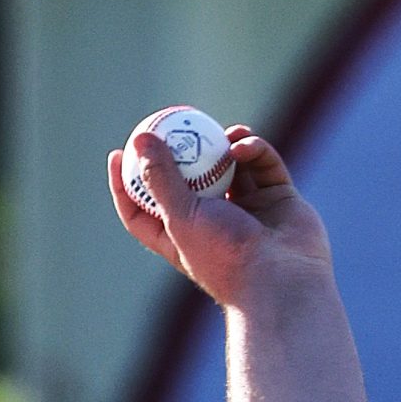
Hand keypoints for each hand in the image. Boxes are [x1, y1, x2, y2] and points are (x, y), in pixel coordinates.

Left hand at [106, 127, 334, 309]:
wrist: (281, 279)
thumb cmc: (225, 256)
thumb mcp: (182, 217)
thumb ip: (160, 178)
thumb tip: (140, 138)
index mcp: (181, 239)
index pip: (144, 211)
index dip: (127, 184)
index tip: (120, 152)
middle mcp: (213, 225)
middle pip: (190, 181)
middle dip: (184, 151)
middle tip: (174, 122)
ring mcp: (247, 211)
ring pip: (231, 166)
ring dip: (227, 146)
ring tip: (227, 134)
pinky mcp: (276, 199)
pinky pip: (262, 165)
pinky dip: (254, 150)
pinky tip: (245, 146)